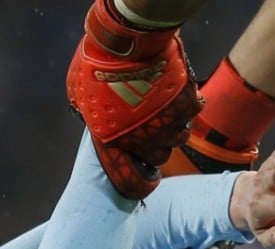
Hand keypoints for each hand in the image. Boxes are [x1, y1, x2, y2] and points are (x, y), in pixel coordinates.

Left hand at [67, 0, 203, 199]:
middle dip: (158, 143)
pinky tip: (179, 89)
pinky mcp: (186, 107)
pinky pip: (193, 111)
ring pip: (180, 136)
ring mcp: (167, 126)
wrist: (125, 43)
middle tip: (154, 123)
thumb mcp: (81, 95)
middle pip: (161, 156)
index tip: (147, 174)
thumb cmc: (96, 65)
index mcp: (113, 143)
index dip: (142, 179)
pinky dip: (188, 102)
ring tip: (166, 105)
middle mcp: (143, 141)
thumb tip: (92, 115)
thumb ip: (90, 113)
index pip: (132, 180)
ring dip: (174, 124)